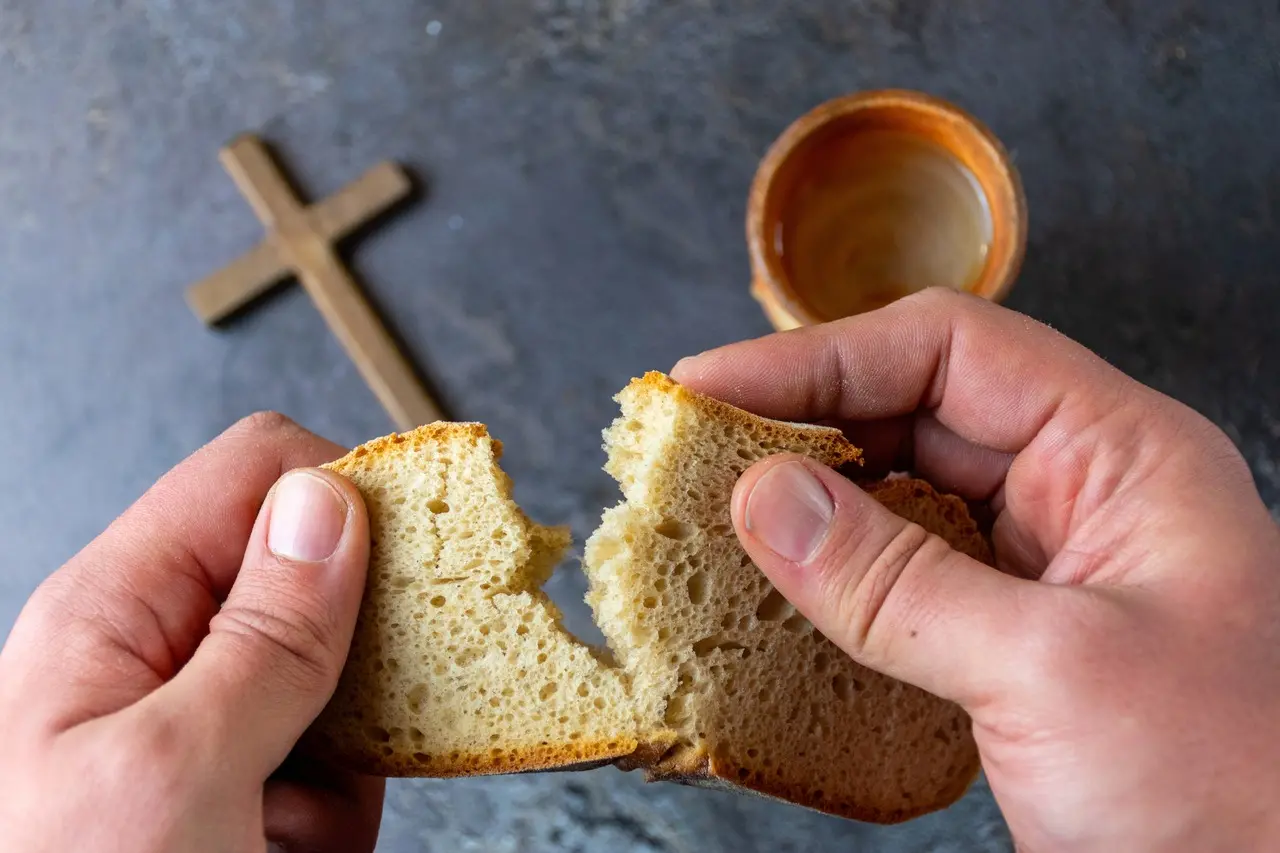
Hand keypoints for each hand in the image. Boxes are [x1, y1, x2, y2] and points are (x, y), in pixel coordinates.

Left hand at [0, 413, 383, 852]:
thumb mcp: (171, 773)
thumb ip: (262, 634)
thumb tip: (331, 501)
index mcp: (117, 609)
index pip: (256, 475)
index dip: (350, 495)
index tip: (426, 554)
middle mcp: (163, 654)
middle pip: (316, 579)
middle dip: (362, 654)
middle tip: (352, 726)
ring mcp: (209, 726)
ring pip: (341, 683)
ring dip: (349, 759)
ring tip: (280, 839)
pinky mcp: (242, 791)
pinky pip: (336, 767)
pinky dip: (334, 818)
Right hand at [673, 289, 1279, 851]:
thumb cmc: (1236, 794)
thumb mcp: (1053, 672)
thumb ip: (897, 583)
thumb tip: (768, 499)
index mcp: (1122, 454)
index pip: (950, 352)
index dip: (820, 358)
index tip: (714, 385)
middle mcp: (1080, 494)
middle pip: (914, 412)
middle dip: (802, 427)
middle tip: (696, 448)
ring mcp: (1043, 568)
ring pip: (900, 496)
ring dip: (809, 503)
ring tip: (716, 512)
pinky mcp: (1009, 638)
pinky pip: (904, 578)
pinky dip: (834, 577)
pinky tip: (776, 589)